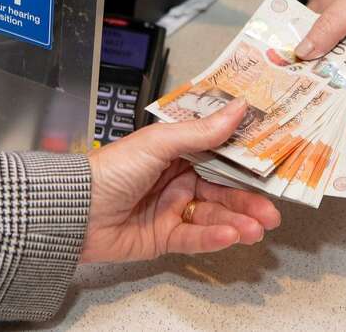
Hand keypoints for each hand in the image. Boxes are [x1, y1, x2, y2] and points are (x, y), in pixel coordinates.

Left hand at [81, 99, 280, 263]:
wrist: (72, 210)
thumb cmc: (112, 169)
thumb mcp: (160, 143)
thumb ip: (202, 131)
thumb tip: (239, 107)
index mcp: (178, 154)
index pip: (221, 159)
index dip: (246, 167)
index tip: (272, 172)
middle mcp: (178, 181)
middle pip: (222, 192)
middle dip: (249, 203)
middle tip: (273, 212)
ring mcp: (172, 210)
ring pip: (213, 217)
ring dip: (237, 222)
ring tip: (257, 228)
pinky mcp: (163, 238)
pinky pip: (194, 238)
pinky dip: (213, 238)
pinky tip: (231, 236)